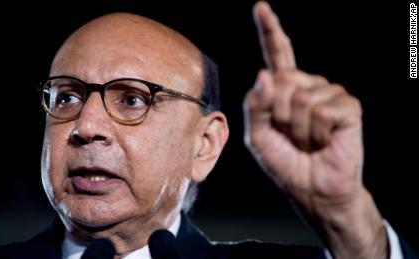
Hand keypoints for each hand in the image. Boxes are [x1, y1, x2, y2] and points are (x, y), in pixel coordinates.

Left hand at [243, 2, 386, 257]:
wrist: (313, 190)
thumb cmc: (285, 162)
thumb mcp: (258, 136)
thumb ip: (255, 106)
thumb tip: (264, 75)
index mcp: (285, 90)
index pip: (277, 55)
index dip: (270, 31)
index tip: (261, 6)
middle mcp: (308, 86)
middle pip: (282, 80)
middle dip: (278, 114)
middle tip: (290, 135)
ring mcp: (330, 93)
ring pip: (300, 98)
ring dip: (298, 128)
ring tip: (308, 140)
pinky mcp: (348, 107)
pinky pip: (322, 110)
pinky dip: (317, 132)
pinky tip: (325, 140)